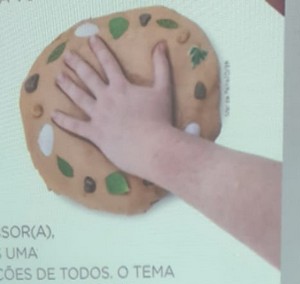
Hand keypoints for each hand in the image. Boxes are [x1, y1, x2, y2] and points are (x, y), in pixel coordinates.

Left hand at [52, 36, 173, 179]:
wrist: (153, 147)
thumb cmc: (160, 120)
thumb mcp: (163, 89)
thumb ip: (161, 66)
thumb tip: (161, 44)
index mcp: (121, 87)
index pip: (108, 63)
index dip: (99, 50)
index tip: (91, 39)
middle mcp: (107, 98)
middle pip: (88, 77)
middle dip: (77, 64)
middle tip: (67, 56)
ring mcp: (99, 116)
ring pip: (79, 97)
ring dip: (68, 86)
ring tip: (58, 78)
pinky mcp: (96, 135)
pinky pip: (76, 126)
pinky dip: (64, 121)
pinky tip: (54, 115)